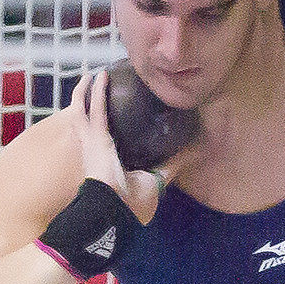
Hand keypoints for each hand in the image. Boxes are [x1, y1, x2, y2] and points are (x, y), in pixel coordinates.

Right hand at [72, 70, 164, 221]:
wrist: (118, 208)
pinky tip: (97, 76)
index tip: (125, 110)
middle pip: (95, 121)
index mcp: (113, 162)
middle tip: (102, 86)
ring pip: (86, 111)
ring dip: (88, 93)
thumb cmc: (135, 200)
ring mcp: (93, 142)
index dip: (116, 124)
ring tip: (95, 76)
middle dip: (95, 104)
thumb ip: (175, 162)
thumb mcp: (159, 177)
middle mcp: (100, 150)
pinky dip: (94, 92)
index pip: (113, 138)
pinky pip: (92, 108)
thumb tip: (198, 149)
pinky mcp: (94, 136)